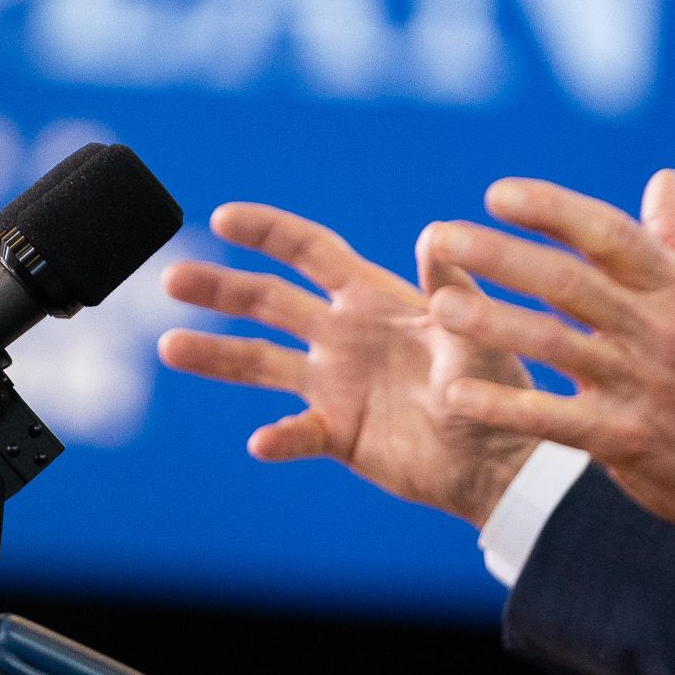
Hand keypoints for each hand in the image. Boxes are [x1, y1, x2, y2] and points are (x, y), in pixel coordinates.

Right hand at [156, 202, 542, 525]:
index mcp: (372, 298)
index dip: (268, 232)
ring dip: (217, 355)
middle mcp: (343, 335)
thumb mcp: (475, 328)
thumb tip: (437, 231)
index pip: (309, 252)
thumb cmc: (499, 386)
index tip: (224, 215)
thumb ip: (450, 284)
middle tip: (171, 278)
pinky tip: (260, 443)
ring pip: (261, 363)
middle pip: (268, 302)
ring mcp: (335, 384)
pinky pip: (298, 433)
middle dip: (221, 287)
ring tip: (170, 346)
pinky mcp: (340, 433)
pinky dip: (279, 438)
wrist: (504, 459)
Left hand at [420, 171, 674, 565]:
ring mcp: (642, 385)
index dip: (552, 210)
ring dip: (493, 323)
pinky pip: (554, 419)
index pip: (609, 234)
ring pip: (555, 345)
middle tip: (440, 236)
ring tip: (440, 306)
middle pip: (569, 283)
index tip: (497, 193)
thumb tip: (662, 178)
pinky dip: (506, 407)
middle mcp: (660, 330)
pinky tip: (456, 395)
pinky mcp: (626, 440)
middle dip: (500, 256)